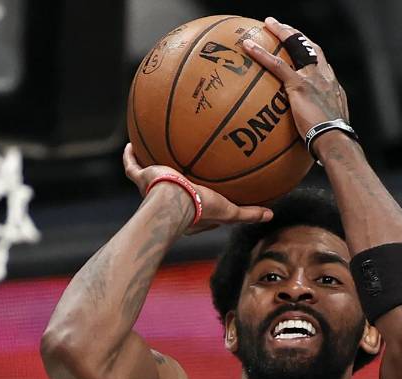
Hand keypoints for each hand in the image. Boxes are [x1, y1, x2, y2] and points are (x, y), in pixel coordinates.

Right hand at [123, 144, 272, 233]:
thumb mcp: (230, 212)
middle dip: (173, 178)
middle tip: (180, 165)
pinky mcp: (142, 178)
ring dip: (151, 164)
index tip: (204, 187)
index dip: (198, 196)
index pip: (192, 203)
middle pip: (170, 185)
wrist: (174, 201)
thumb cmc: (201, 208)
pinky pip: (132, 166)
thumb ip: (249, 213)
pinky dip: (130, 155)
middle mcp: (167, 198)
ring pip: (149, 174)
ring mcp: (152, 189)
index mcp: (186, 210)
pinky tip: (132, 143)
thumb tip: (271, 214)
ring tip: (154, 150)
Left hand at [242, 17, 348, 141]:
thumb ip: (318, 125)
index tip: (302, 48)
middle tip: (283, 28)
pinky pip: (277, 64)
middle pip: (312, 47)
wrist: (335, 139)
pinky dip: (261, 53)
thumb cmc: (332, 142)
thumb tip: (308, 139)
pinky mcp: (299, 85)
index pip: (321, 64)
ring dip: (282, 32)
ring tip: (268, 24)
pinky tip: (248, 46)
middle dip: (298, 35)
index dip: (311, 54)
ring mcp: (313, 78)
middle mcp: (325, 77)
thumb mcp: (328, 130)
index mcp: (332, 87)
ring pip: (297, 46)